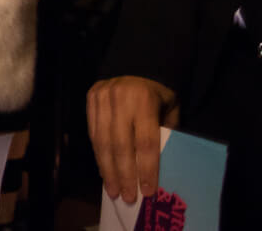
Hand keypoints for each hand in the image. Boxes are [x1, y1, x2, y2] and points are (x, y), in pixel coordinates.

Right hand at [86, 75, 178, 203]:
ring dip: (107, 169)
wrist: (138, 64)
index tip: (147, 191)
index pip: (144, 142)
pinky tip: (104, 171)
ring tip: (113, 190)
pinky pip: (92, 132)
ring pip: (102, 140)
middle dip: (123, 174)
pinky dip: (98, 154)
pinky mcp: (90, 97)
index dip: (146, 169)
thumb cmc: (160, 95)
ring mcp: (101, 96)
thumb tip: (158, 170)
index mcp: (144, 101)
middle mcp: (120, 98)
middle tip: (127, 197)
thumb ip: (164, 135)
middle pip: (120, 144)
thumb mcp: (171, 112)